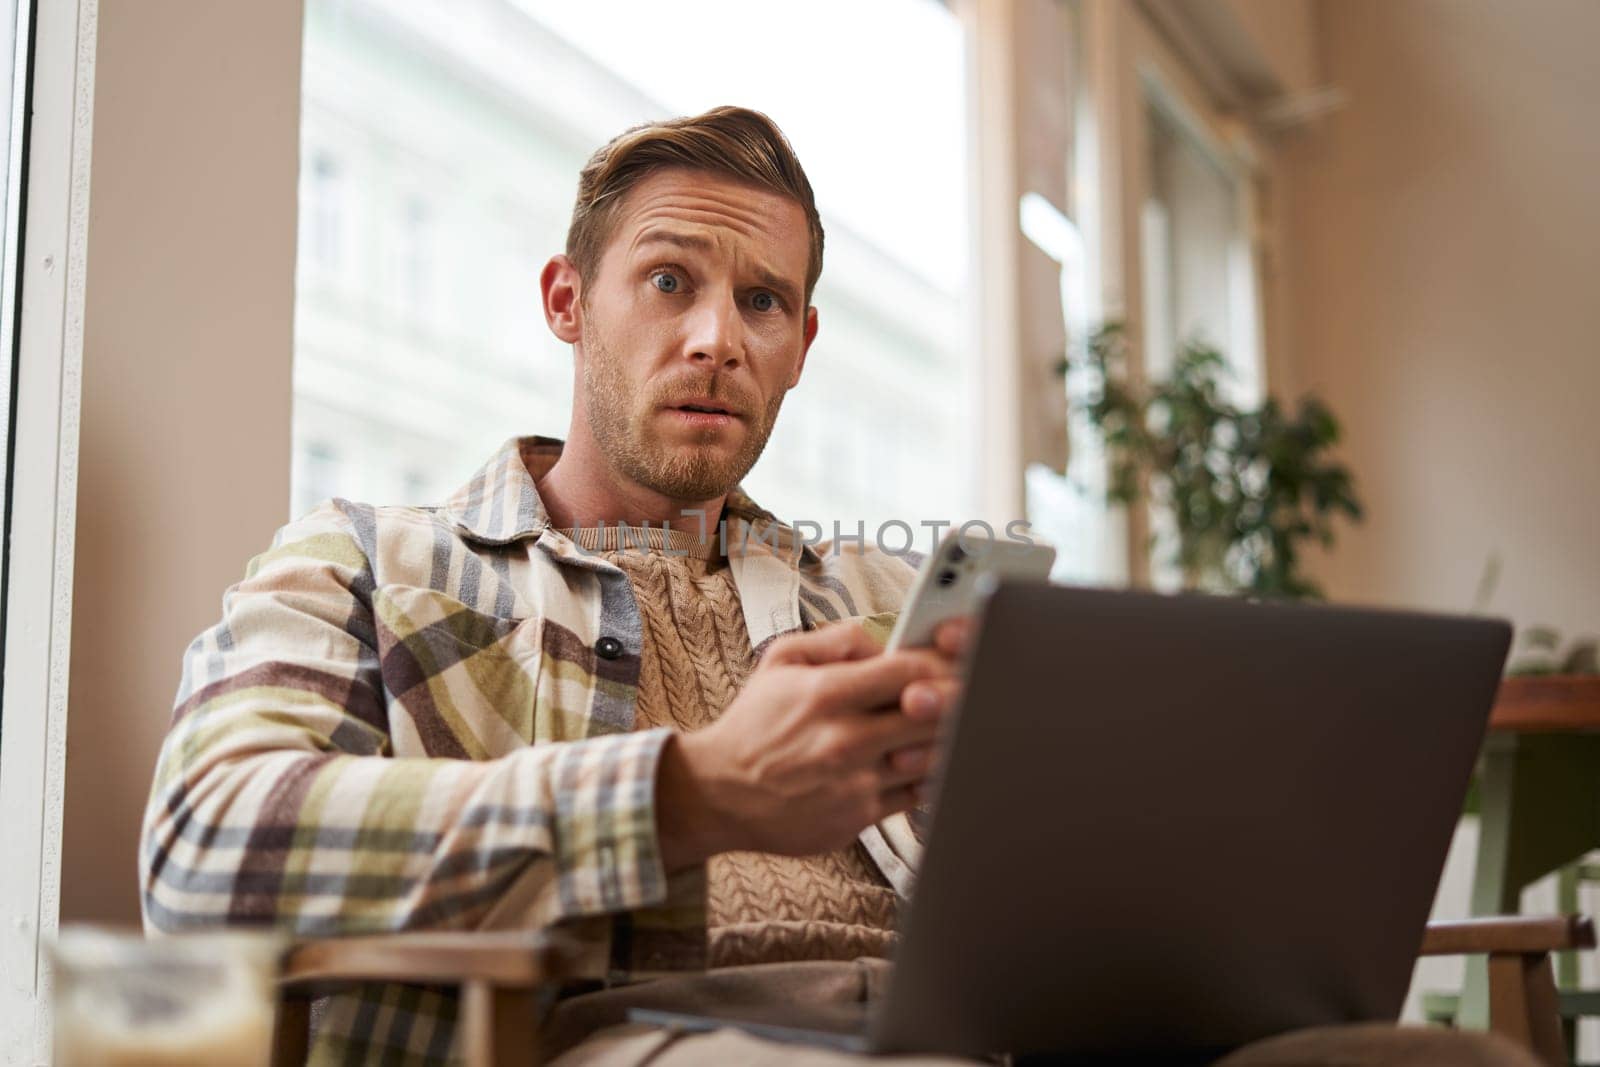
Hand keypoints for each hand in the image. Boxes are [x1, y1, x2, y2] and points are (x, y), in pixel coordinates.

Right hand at [657, 617, 972, 870]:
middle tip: (972, 687)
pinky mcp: (859, 817)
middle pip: (933, 715)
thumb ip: (836, 639)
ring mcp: (855, 783)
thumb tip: (885, 640)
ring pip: (932, 757)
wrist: (720, 792)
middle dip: (960, 697)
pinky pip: (917, 795)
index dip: (943, 660)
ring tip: (949, 723)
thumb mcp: (781, 661)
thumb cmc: (755, 723)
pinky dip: (930, 774)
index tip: (955, 655)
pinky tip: (924, 757)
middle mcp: (844, 740)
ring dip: (949, 738)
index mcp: (826, 694)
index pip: (908, 670)